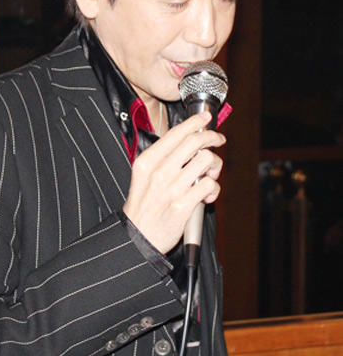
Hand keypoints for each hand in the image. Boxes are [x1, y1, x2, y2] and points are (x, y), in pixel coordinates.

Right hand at [122, 111, 225, 254]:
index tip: (206, 118)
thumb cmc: (142, 206)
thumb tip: (188, 141)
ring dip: (215, 164)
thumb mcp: (143, 175)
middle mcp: (159, 172)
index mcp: (147, 161)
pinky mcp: (183, 205)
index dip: (195, 122)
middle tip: (218, 140)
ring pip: (206, 160)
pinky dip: (214, 187)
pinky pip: (209, 185)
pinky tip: (209, 193)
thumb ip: (162, 158)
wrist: (137, 236)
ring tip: (212, 172)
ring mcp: (172, 188)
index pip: (176, 133)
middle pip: (195, 142)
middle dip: (212, 137)